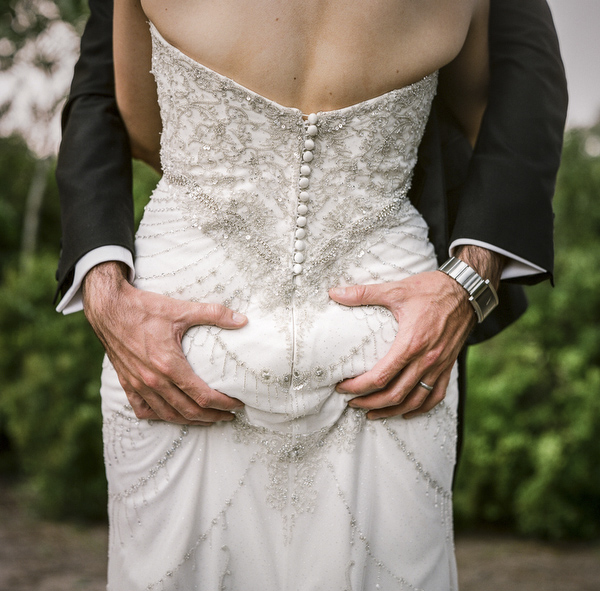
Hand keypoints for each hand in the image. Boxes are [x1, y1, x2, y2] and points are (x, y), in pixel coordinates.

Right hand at [82, 262, 246, 424]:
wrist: (109, 308)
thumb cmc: (145, 308)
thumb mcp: (182, 309)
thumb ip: (214, 314)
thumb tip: (242, 320)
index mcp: (169, 365)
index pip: (202, 395)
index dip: (223, 404)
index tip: (237, 405)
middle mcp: (153, 380)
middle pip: (188, 411)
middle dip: (212, 417)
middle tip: (228, 416)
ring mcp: (138, 385)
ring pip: (167, 415)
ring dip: (190, 421)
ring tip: (207, 420)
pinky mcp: (126, 384)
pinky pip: (143, 410)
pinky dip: (159, 416)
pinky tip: (171, 414)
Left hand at [328, 246, 503, 418]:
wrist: (467, 290)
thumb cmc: (431, 289)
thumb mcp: (395, 289)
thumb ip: (363, 293)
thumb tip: (334, 292)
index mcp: (411, 343)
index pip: (380, 377)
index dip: (358, 387)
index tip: (342, 388)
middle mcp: (426, 360)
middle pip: (395, 394)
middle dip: (369, 403)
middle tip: (351, 403)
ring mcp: (439, 366)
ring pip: (414, 401)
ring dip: (392, 411)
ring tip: (372, 413)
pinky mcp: (448, 366)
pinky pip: (436, 395)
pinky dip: (420, 408)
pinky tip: (406, 412)